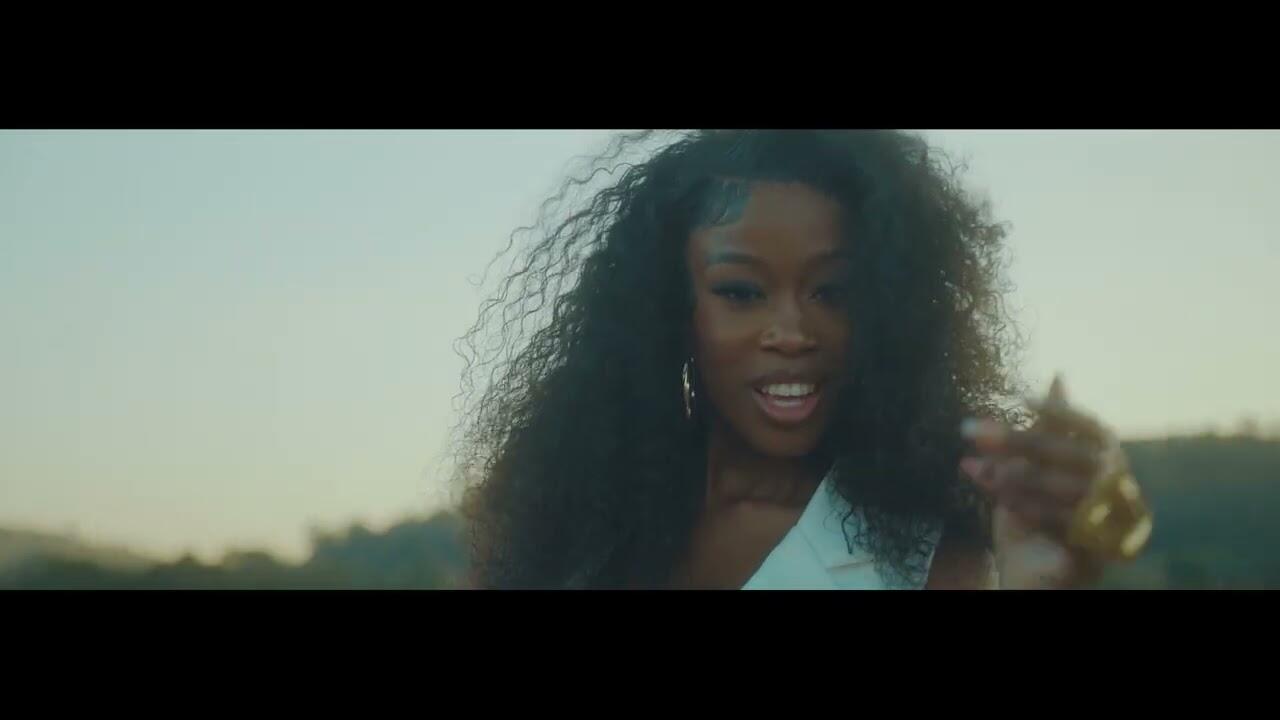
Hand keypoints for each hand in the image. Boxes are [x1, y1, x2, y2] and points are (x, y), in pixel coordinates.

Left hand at [959, 376, 1145, 588]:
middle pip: (1069, 454)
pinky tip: (1003, 503)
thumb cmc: (1032, 518)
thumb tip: (1059, 377)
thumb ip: (1043, 431)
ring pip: (1064, 486)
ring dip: (1017, 477)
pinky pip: (1065, 520)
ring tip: (979, 469)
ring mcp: (1114, 518)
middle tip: (972, 429)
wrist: (1030, 576)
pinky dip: (1031, 509)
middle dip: (1017, 441)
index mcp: (1106, 461)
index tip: (1019, 398)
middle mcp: (1120, 486)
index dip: (1058, 412)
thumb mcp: (1031, 470)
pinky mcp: (1103, 547)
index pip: (1090, 427)